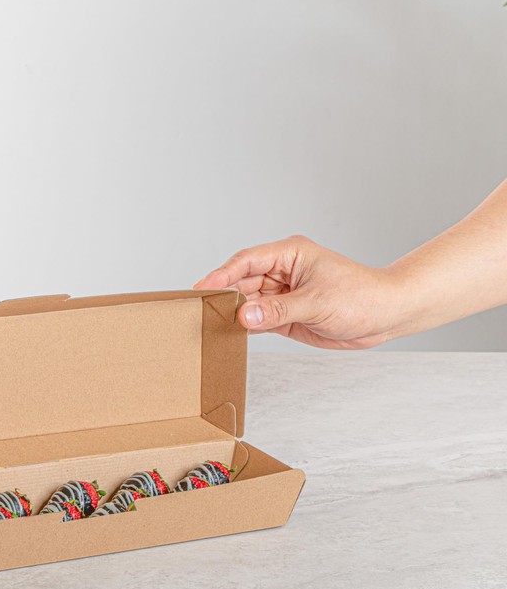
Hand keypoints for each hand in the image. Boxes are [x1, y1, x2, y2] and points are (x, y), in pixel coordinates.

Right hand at [194, 236, 399, 349]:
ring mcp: (282, 294)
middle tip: (203, 312)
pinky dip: (245, 327)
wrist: (385, 316)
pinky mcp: (284, 314)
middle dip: (225, 296)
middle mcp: (282, 271)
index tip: (204, 288)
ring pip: (247, 302)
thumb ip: (277, 311)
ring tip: (211, 326)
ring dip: (233, 314)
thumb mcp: (316, 303)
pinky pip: (257, 319)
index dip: (223, 274)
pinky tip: (230, 334)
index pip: (247, 261)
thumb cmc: (361, 297)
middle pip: (242, 282)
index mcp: (290, 254)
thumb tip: (243, 316)